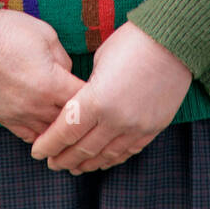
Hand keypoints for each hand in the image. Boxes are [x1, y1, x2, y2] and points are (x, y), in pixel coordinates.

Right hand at [0, 8, 86, 143]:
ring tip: (68, 120)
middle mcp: (37, 105)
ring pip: (49, 134)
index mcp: (51, 83)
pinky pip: (27, 136)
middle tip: (89, 109)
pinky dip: (39, 133)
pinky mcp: (2, 118)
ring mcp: (18, 115)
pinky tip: (45, 124)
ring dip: (59, 127)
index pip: (84, 100)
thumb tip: (68, 74)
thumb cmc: (7, 31)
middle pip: (68, 122)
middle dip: (80, 115)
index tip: (100, 91)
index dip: (96, 96)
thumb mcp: (46, 34)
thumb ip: (63, 58)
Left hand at [29, 21, 192, 173]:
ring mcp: (136, 127)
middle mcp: (116, 119)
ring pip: (106, 155)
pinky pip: (128, 151)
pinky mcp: (153, 128)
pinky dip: (111, 158)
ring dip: (86, 163)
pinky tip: (101, 160)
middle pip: (83, 148)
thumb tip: (81, 103)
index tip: (37, 151)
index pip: (66, 131)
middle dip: (63, 158)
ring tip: (73, 167)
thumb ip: (88, 88)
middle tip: (51, 162)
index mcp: (97, 100)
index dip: (49, 144)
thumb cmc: (131, 42)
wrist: (172, 41)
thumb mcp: (100, 61)